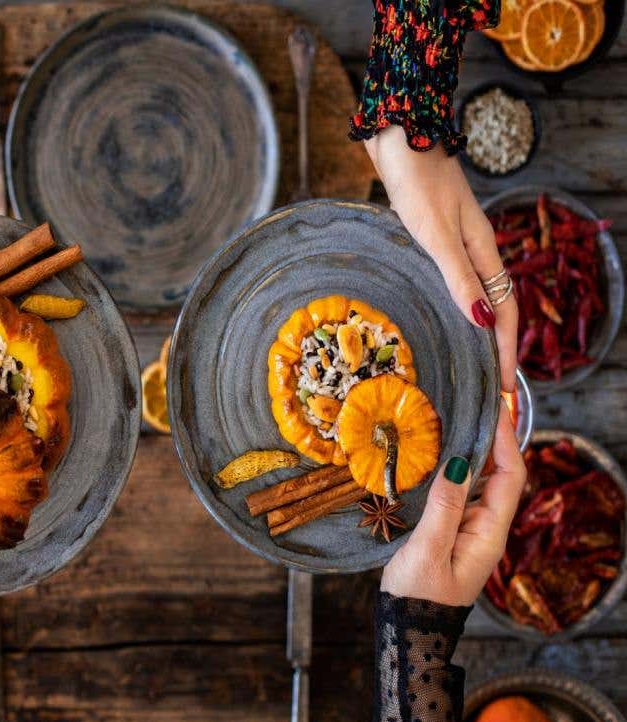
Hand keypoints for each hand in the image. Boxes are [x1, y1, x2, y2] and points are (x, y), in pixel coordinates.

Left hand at [364, 126, 517, 391]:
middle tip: (491, 397)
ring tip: (472, 374)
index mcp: (482, 254)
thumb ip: (458, 276)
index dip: (504, 356)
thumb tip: (482, 323)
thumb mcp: (436, 235)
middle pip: (495, 314)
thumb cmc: (417, 184)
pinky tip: (442, 326)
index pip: (503, 316)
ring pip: (476, 302)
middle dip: (495, 357)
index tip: (503, 395)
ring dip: (478, 338)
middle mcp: (475, 253)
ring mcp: (455, 247)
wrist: (402, 139)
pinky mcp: (434, 241)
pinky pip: (454, 288)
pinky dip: (456, 314)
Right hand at [381, 403, 526, 606]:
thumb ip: (444, 507)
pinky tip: (442, 454)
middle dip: (495, 438)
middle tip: (481, 403)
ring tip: (462, 417)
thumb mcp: (428, 551)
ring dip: (475, 450)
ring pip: (481, 482)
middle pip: (501, 475)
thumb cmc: (418, 598)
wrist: (409, 633)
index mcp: (488, 534)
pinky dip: (457, 468)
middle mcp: (486, 529)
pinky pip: (461, 493)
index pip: (510, 477)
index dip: (506, 440)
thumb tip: (461, 463)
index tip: (495, 407)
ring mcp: (470, 531)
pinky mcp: (452, 533)